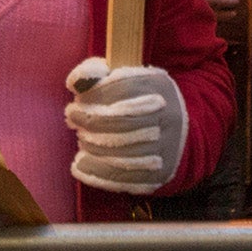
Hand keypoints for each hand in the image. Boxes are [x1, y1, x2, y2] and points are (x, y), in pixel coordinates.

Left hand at [64, 57, 187, 194]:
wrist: (178, 132)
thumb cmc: (137, 100)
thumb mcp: (122, 78)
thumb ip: (95, 73)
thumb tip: (76, 83)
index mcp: (158, 87)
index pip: (122, 89)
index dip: (93, 97)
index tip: (75, 104)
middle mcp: (168, 116)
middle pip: (121, 121)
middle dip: (89, 121)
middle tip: (73, 120)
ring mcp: (167, 147)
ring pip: (121, 152)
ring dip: (92, 146)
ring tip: (81, 140)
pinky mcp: (159, 173)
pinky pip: (124, 177)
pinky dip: (97, 171)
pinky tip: (80, 165)